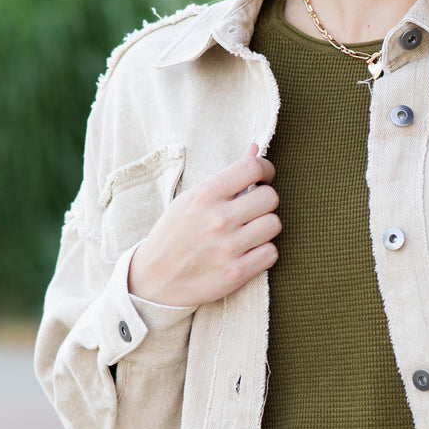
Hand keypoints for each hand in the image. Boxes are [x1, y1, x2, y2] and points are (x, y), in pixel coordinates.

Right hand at [127, 143, 280, 306]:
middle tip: (252, 209)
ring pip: (274, 224)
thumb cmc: (175, 234)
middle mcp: (218, 219)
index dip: (266, 170)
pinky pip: (271, 253)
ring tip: (249, 231)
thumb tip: (256, 149)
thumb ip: (227, 176)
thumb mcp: (191, 199)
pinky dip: (263, 252)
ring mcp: (228, 247)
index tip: (262, 178)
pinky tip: (248, 252)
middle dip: (264, 201)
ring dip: (265, 227)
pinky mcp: (236, 273)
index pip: (253, 168)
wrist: (153, 279)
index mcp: (205, 194)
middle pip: (270, 197)